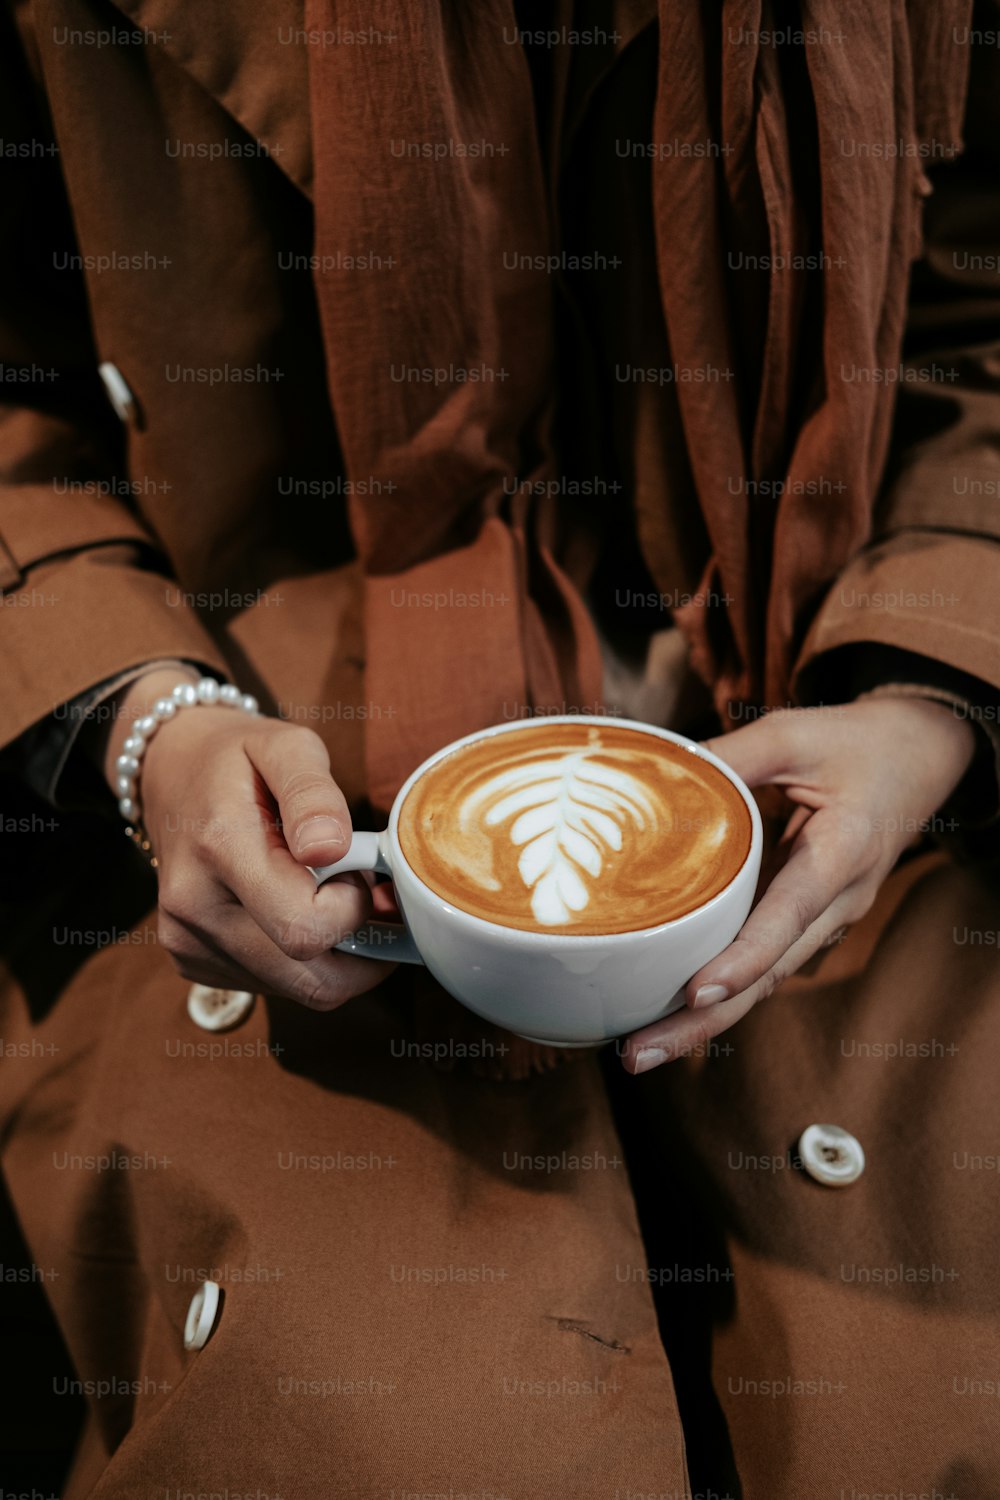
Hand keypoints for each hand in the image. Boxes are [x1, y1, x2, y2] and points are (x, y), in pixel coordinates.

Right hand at [98, 668, 394, 1008]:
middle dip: (358, 944)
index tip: (354, 867)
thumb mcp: (286, 746)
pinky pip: (275, 988)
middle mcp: (195, 909)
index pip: (306, 928)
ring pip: (301, 991)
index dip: (353, 907)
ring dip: (337, 955)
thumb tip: (329, 849)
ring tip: (332, 897)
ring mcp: (188, 943)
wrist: (171, 771)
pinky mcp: (191, 962)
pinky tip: (298, 911)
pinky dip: (304, 962)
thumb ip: (313, 794)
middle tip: (358, 890)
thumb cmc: (240, 759)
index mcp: (219, 850)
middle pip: (312, 981)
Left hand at [620, 697, 976, 1072]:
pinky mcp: (808, 921)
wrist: (919, 757)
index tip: (696, 994)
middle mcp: (838, 903)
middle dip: (703, 1021)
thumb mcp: (793, 734)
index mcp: (842, 855)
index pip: (789, 917)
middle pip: (769, 976)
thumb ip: (729, 755)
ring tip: (639, 1050)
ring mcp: (827, 919)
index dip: (743, 959)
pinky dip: (720, 992)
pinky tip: (668, 1013)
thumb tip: (655, 775)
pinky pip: (763, 964)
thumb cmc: (858, 744)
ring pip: (765, 982)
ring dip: (704, 1021)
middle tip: (636, 1054)